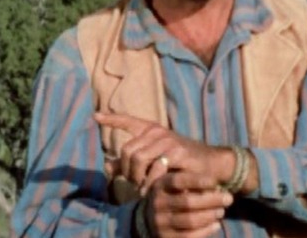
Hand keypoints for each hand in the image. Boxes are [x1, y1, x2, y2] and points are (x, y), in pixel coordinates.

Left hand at [94, 112, 230, 193]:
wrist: (210, 164)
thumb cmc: (181, 162)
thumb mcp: (154, 160)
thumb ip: (130, 163)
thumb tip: (107, 166)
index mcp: (151, 130)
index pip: (128, 121)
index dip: (112, 119)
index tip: (95, 116)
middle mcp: (158, 132)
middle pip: (127, 151)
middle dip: (127, 171)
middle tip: (135, 183)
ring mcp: (168, 140)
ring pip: (138, 159)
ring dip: (137, 178)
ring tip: (143, 187)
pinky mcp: (178, 152)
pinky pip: (155, 169)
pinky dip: (150, 183)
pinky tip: (151, 190)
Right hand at [143, 171, 232, 237]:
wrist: (149, 219)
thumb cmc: (170, 195)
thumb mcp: (172, 182)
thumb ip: (188, 178)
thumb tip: (214, 183)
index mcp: (159, 185)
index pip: (179, 181)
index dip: (198, 181)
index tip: (216, 182)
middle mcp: (157, 204)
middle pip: (188, 201)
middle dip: (212, 200)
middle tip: (229, 198)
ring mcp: (160, 222)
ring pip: (190, 220)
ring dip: (210, 215)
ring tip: (222, 211)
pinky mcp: (166, 237)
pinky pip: (189, 236)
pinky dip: (205, 230)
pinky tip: (216, 224)